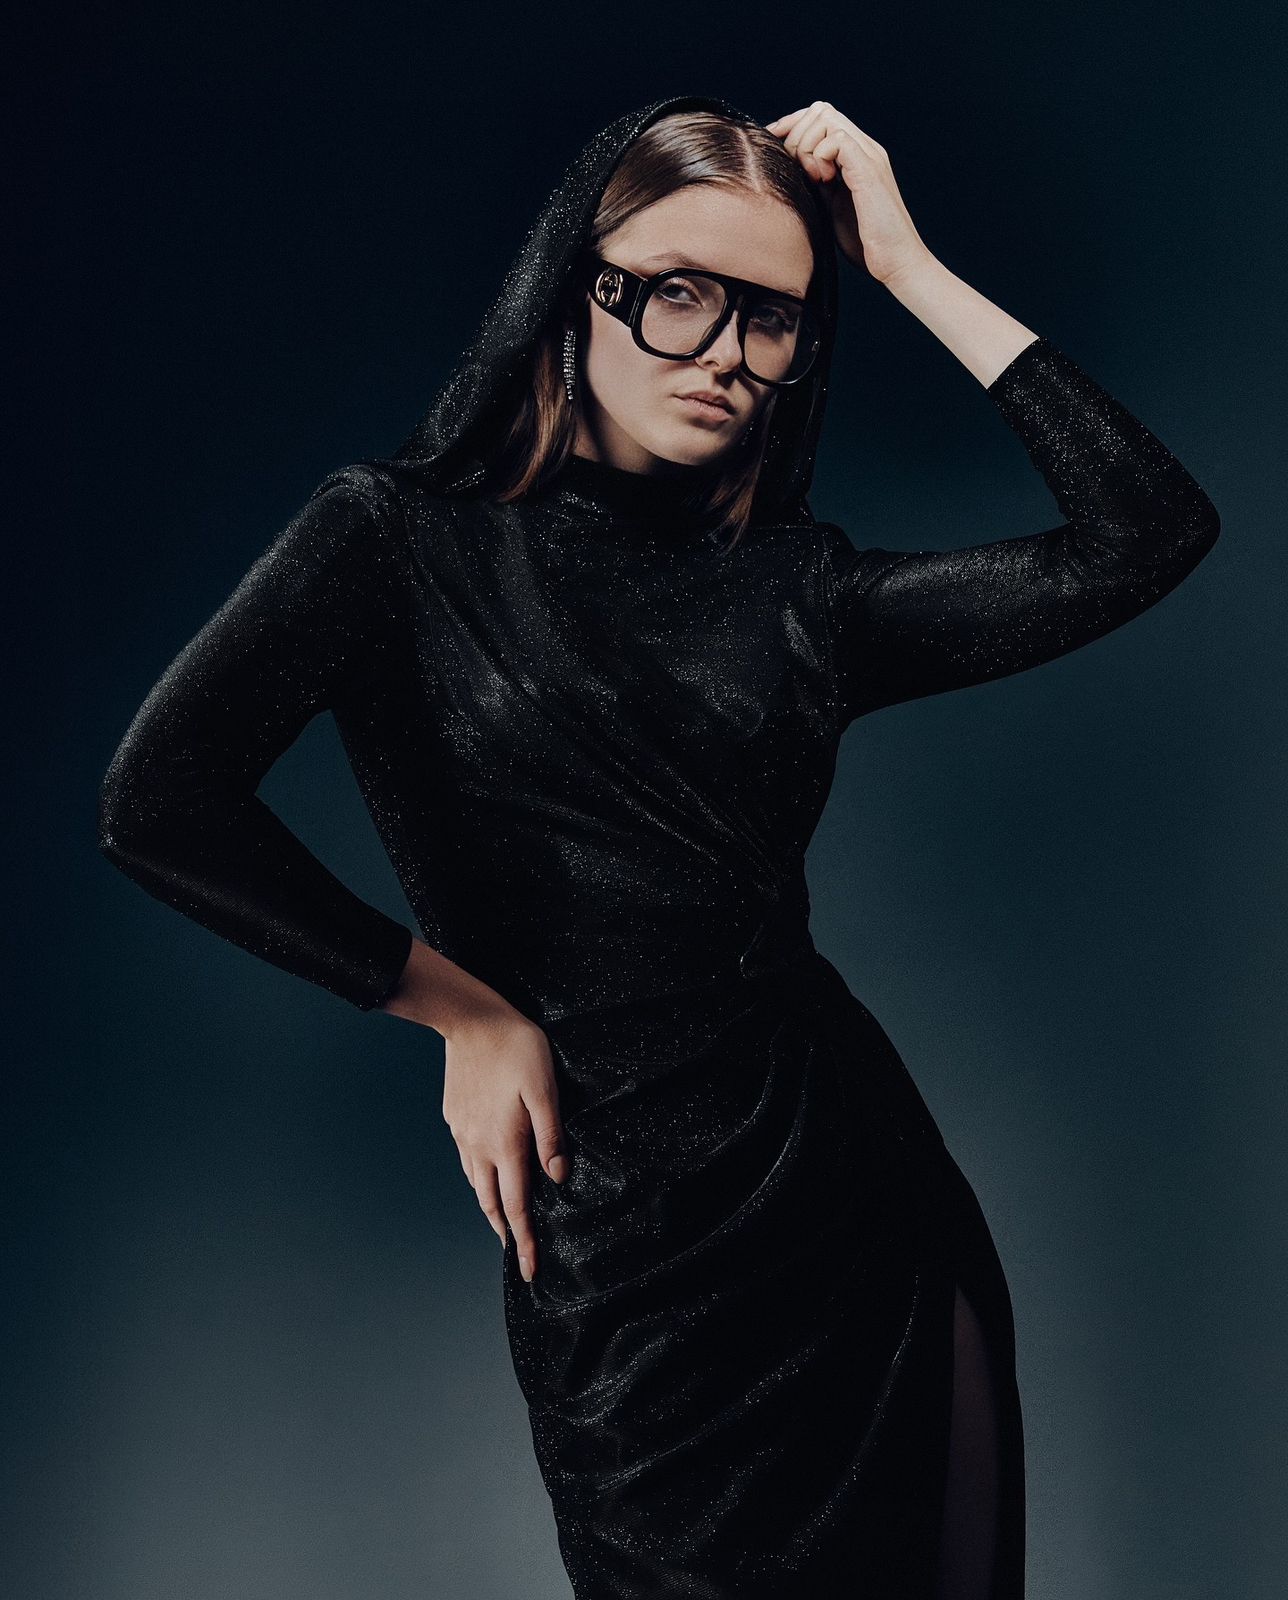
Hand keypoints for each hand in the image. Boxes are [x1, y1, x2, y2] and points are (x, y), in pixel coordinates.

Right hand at [442, 1004, 570, 1281]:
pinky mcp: (454, 1117)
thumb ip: (552, 1135)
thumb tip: (559, 1178)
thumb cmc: (516, 1048)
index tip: (529, 1270)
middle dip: (506, 1231)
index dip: (524, 1240)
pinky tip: (484, 1177)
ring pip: (475, 1183)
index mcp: (506, 1143)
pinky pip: (466, 1160)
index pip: (517, 1205)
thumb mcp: (545, 1088)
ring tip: (503, 1223)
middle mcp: (479, 1145)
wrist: (470, 1019)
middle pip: (491, 1202)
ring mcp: (463, 1132)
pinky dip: (477, 1180)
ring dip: (490, 1208)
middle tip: (518, 1253)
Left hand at [765, 101, 932, 286]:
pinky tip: (823, 182)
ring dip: (807, 146)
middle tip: (796, 170)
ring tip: (813, 179)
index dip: (792, 125)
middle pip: (821, 110)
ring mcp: (869, 156)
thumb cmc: (867, 243)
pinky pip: (837, 140)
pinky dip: (819, 157)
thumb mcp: (832, 206)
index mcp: (857, 155)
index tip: (773, 145)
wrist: (897, 263)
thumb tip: (789, 168)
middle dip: (796, 134)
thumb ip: (817, 183)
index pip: (821, 116)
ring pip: (827, 118)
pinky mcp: (869, 170)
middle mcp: (865, 148)